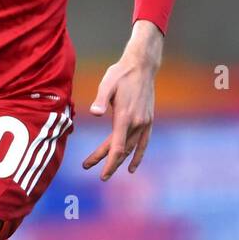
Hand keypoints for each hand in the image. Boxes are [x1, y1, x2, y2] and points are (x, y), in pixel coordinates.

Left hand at [82, 21, 162, 180]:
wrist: (142, 66)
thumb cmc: (120, 74)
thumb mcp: (107, 84)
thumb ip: (101, 99)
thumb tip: (94, 112)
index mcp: (125, 116)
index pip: (116, 146)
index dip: (108, 162)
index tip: (101, 174)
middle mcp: (137, 122)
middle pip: (121, 149)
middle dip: (106, 161)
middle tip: (89, 168)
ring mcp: (144, 122)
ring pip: (130, 148)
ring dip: (119, 160)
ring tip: (106, 169)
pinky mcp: (148, 120)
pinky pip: (143, 143)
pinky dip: (137, 156)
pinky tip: (132, 167)